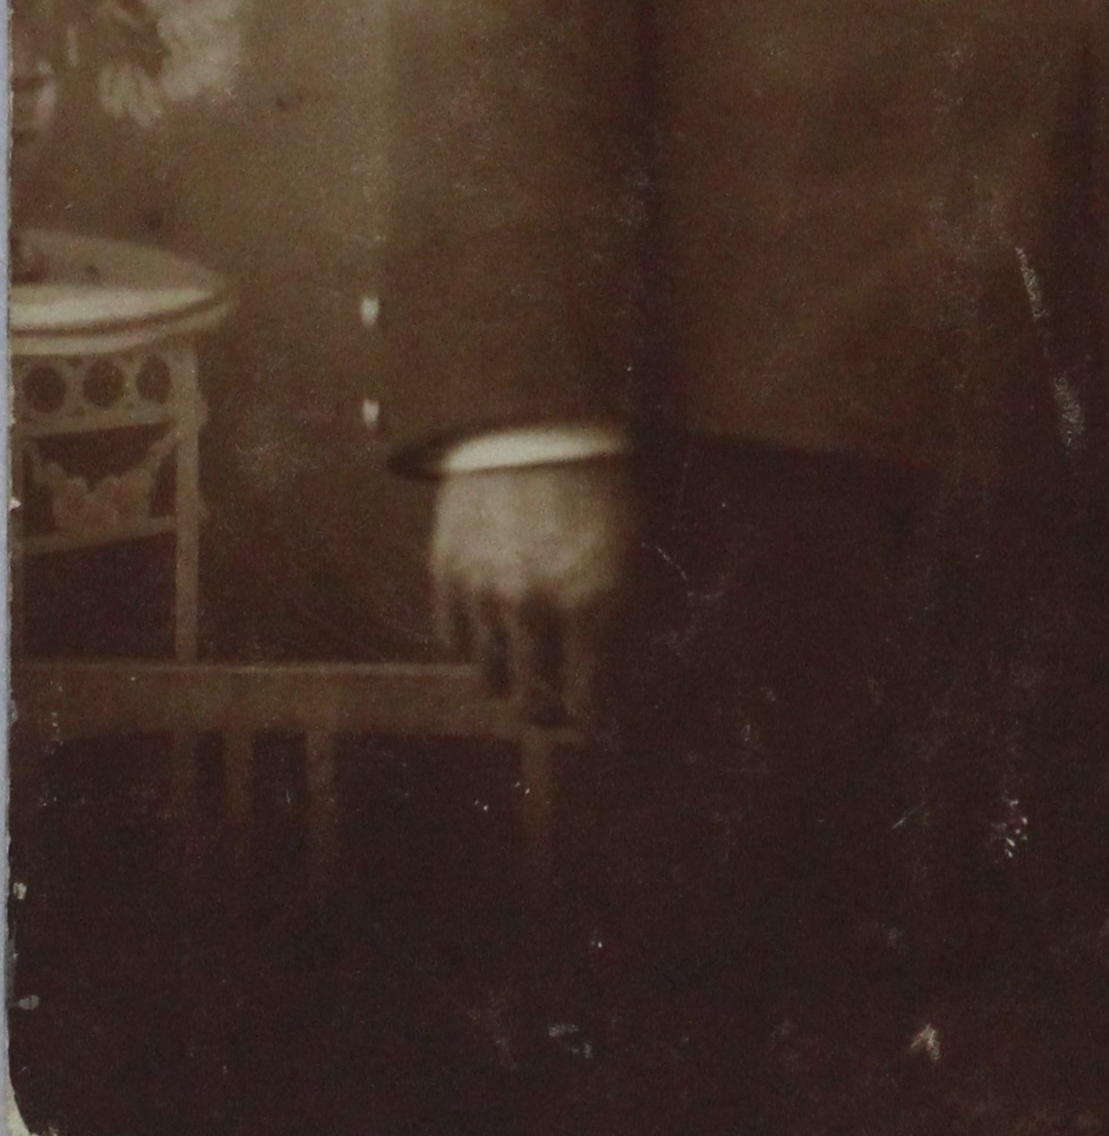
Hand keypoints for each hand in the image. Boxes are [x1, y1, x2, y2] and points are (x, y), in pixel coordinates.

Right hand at [430, 459, 638, 728]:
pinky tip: (496, 628)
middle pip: (535, 705)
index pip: (592, 707)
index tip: (605, 726)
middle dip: (555, 710)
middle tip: (567, 699)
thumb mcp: (635, 547)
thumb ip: (625, 620)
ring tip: (530, 662)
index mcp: (596, 602)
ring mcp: (484, 591)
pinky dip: (476, 645)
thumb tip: (619, 684)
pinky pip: (454, 641)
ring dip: (512, 679)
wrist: (540, 409)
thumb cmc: (601, 475)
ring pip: (491, 679)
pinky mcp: (447, 569)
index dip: (600, 726)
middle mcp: (535, 607)